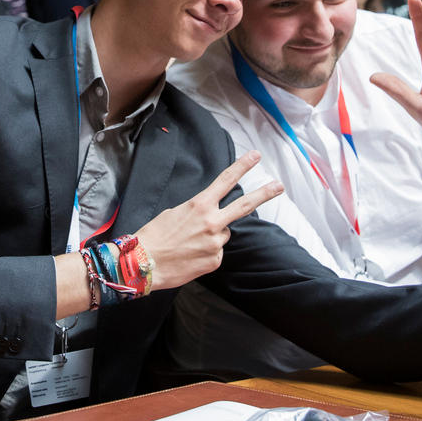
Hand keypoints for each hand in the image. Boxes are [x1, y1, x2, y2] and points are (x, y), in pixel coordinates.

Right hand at [135, 151, 283, 290]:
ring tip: (190, 243)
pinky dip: (207, 253)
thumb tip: (209, 218)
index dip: (242, 167)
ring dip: (213, 236)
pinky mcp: (215, 260)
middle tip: (279, 186)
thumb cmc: (154, 236)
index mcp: (200, 205)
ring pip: (223, 234)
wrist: (142, 264)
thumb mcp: (174, 213)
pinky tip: (190, 256)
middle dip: (264, 193)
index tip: (255, 156)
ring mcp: (215, 242)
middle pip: (244, 205)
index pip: (225, 181)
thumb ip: (198, 212)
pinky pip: (216, 252)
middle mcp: (212, 222)